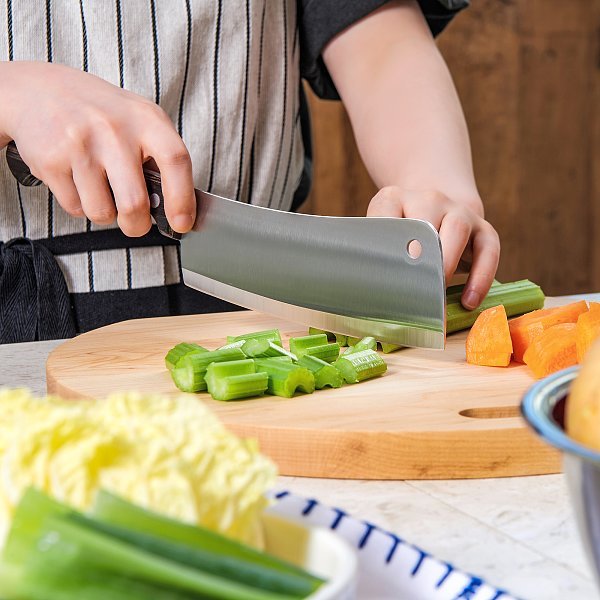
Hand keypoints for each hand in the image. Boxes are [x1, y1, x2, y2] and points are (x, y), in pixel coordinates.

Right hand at [0, 61, 194, 236]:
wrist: (38, 89)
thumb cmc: (100, 113)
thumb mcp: (139, 120)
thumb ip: (161, 159)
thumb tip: (180, 211)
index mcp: (146, 120)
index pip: (175, 160)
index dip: (182, 199)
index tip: (182, 223)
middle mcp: (114, 130)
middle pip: (134, 203)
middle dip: (137, 225)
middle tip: (135, 222)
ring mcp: (80, 145)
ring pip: (102, 213)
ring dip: (105, 213)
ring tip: (101, 189)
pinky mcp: (51, 161)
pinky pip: (75, 208)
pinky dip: (80, 204)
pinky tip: (78, 180)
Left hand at [367, 187, 499, 309]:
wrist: (439, 215)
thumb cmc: (403, 240)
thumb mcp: (386, 240)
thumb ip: (378, 256)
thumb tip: (371, 290)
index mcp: (394, 199)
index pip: (384, 213)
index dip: (382, 243)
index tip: (378, 270)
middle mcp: (428, 199)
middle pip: (424, 221)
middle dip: (419, 258)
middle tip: (411, 290)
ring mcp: (458, 211)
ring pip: (457, 228)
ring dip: (447, 264)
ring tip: (438, 296)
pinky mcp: (484, 229)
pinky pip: (488, 250)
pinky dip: (480, 277)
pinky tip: (469, 301)